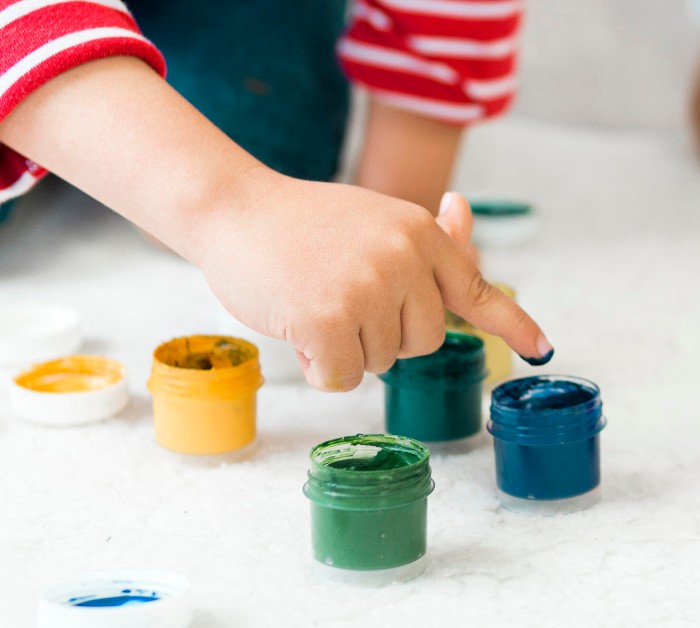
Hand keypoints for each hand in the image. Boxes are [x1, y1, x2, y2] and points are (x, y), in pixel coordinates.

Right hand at [198, 168, 552, 390]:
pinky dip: (320, 367)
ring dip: (347, 348)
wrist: (233, 209)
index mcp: (419, 232)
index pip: (475, 287)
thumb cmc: (301, 223)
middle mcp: (403, 258)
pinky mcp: (329, 319)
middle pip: (422, 342)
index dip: (512, 323)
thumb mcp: (372, 220)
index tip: (543, 349)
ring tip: (313, 301)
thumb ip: (421, 239)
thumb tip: (464, 214)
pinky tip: (297, 327)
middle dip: (384, 336)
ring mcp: (367, 288)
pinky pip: (343, 378)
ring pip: (380, 363)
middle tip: (341, 298)